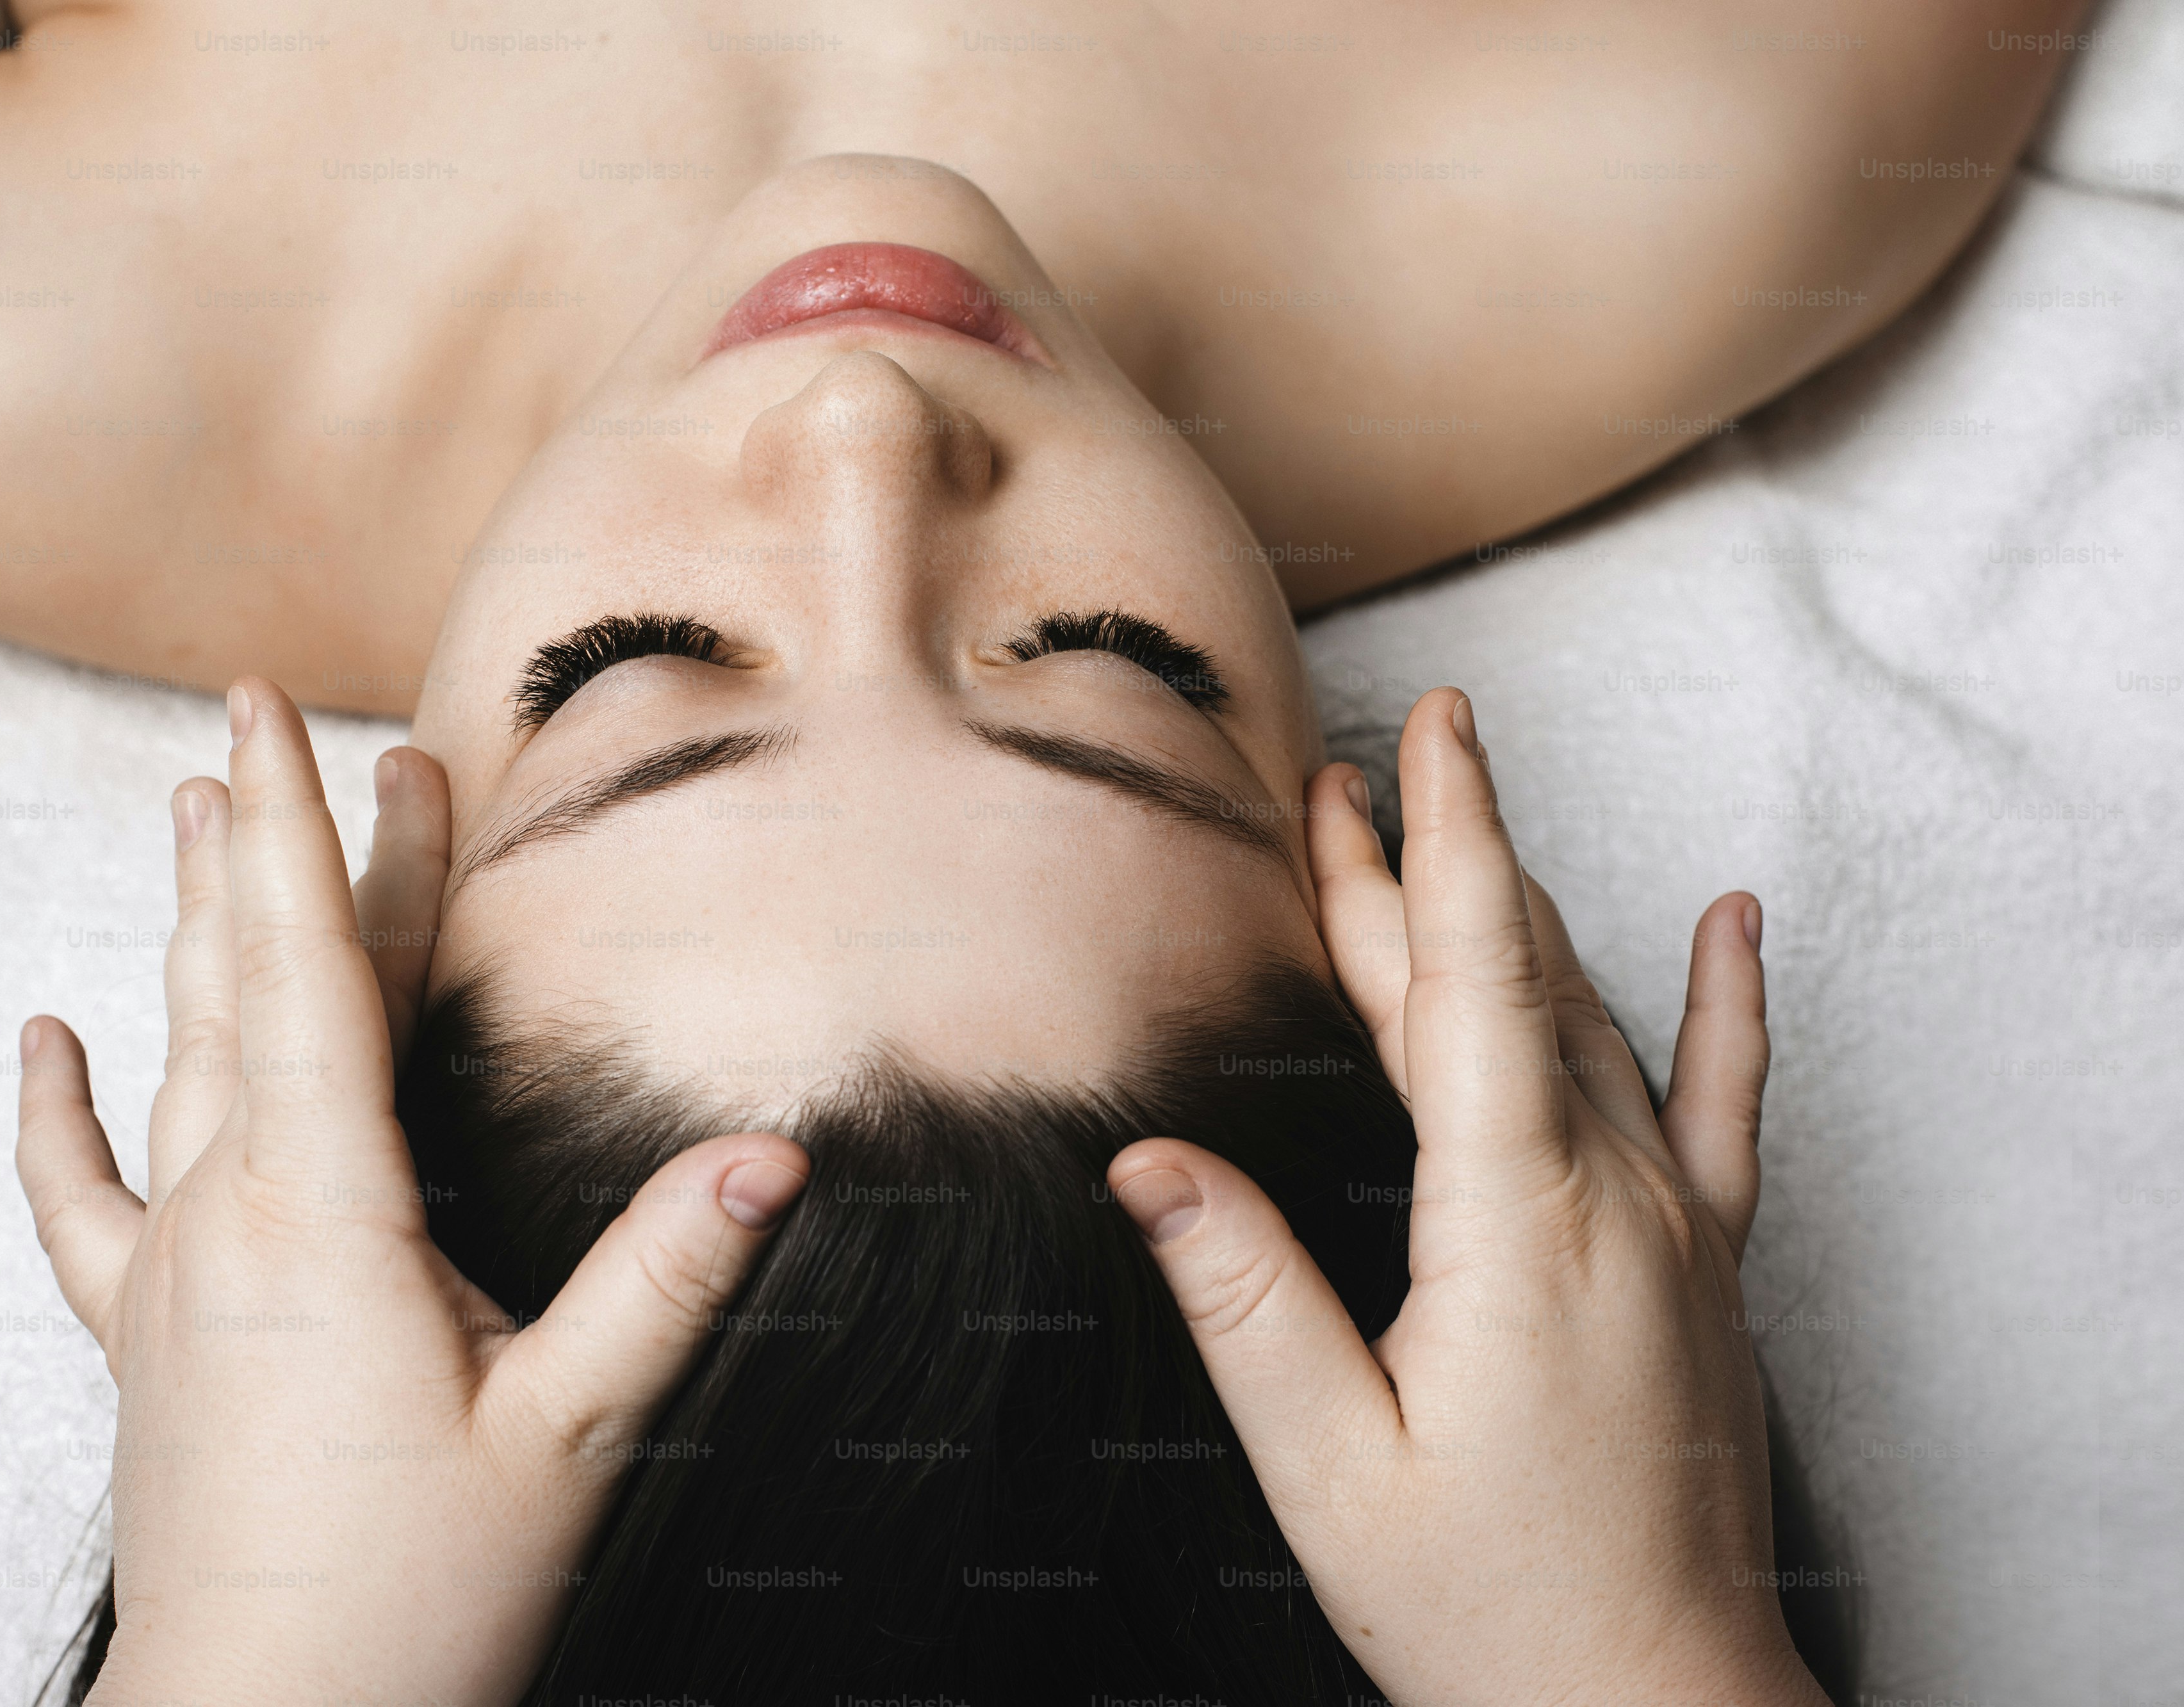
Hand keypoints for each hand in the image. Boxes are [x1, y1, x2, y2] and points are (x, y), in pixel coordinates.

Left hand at [14, 678, 809, 1704]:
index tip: (266, 708)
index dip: (295, 829)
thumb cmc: (415, 1600)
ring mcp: (169, 1275)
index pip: (307, 975)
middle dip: (272, 843)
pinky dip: (55, 1110)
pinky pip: (80, 1197)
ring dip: (189, 927)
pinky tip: (41, 1035)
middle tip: (279, 721)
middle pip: (250, 986)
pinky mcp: (142, 1334)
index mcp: (324, 1216)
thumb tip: (776, 1153)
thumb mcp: (571, 1435)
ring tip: (183, 809)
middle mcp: (225, 1219)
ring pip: (178, 1056)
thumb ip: (667, 1280)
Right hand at [1108, 689, 1823, 1706]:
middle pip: (1507, 983)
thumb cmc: (1492, 1611)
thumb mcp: (1331, 1466)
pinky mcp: (1706, 1266)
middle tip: (1357, 766)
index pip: (1470, 983)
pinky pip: (1724, 1105)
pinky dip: (1727, 1005)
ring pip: (1587, 1021)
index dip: (1440, 843)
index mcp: (1514, 1224)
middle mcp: (1612, 1197)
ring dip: (1515, 911)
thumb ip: (1244, 1299)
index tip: (1425, 733)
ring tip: (1452, 821)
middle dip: (1430, 861)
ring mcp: (1676, 1226)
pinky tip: (1733, 919)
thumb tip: (1150, 1162)